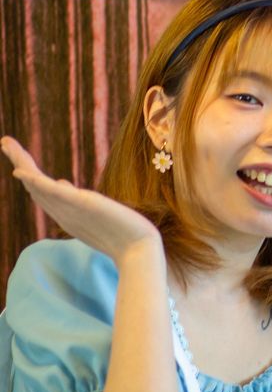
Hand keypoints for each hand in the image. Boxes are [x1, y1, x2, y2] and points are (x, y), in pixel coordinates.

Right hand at [2, 136, 160, 266]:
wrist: (138, 250)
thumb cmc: (120, 234)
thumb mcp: (94, 211)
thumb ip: (75, 199)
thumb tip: (61, 183)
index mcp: (64, 212)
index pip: (40, 190)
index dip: (27, 174)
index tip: (16, 160)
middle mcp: (62, 211)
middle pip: (34, 184)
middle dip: (20, 162)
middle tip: (6, 141)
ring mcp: (70, 209)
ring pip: (38, 184)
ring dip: (22, 163)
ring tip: (7, 144)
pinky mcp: (81, 205)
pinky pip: (53, 192)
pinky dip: (36, 182)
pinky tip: (21, 171)